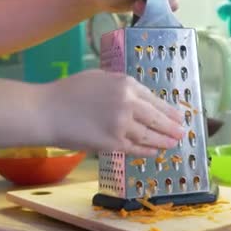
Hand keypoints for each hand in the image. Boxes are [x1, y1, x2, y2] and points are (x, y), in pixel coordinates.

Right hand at [41, 69, 184, 156]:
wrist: (47, 111)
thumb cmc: (68, 92)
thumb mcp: (99, 78)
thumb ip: (121, 86)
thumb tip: (139, 98)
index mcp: (126, 84)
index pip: (155, 99)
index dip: (169, 110)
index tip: (178, 116)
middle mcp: (129, 104)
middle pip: (158, 119)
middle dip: (172, 128)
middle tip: (182, 133)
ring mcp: (122, 125)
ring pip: (150, 136)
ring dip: (164, 142)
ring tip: (173, 144)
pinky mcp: (113, 143)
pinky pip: (136, 149)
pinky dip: (148, 152)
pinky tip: (155, 152)